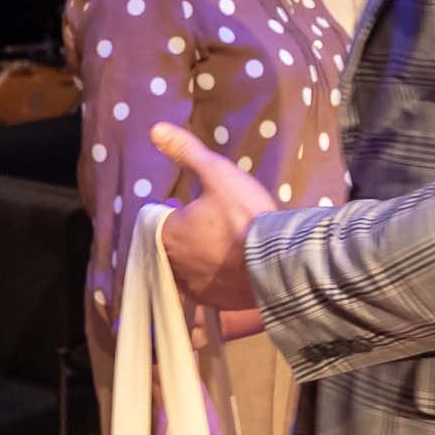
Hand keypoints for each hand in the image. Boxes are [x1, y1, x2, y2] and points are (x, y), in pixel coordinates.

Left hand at [144, 123, 271, 313]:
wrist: (279, 261)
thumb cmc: (245, 215)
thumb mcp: (216, 173)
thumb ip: (185, 151)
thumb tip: (155, 129)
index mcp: (168, 235)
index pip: (158, 222)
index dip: (173, 213)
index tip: (188, 207)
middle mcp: (174, 265)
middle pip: (171, 247)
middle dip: (185, 236)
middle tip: (209, 224)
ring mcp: (195, 288)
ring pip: (188, 269)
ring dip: (198, 258)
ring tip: (222, 246)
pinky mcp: (216, 304)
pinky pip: (207, 289)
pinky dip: (215, 278)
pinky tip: (232, 267)